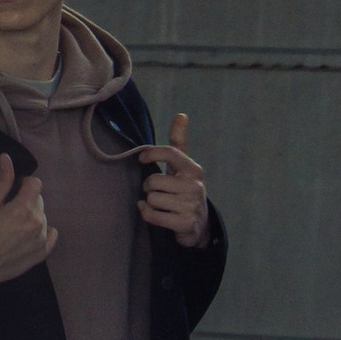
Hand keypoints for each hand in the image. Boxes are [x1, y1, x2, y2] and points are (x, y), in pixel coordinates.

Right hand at [0, 150, 56, 287]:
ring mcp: (42, 238)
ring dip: (33, 216)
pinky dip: (44, 232)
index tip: (15, 190)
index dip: (25, 184)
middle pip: (39, 200)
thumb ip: (2, 182)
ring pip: (43, 217)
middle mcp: (37, 221)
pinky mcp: (43, 252)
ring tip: (15, 227)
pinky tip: (30, 235)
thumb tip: (6, 157)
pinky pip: (51, 235)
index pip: (36, 184)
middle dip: (28, 201)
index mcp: (23, 207)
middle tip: (11, 211)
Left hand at [136, 112, 209, 248]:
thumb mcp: (183, 166)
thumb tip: (181, 114)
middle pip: (153, 181)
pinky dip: (146, 214)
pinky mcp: (185, 224)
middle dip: (148, 187)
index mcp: (193, 169)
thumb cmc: (185, 190)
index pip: (170, 153)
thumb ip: (179, 141)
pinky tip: (149, 211)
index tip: (141, 159)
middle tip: (156, 190)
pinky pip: (153, 216)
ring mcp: (191, 206)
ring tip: (159, 203)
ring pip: (151, 199)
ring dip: (149, 202)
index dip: (151, 154)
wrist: (199, 225)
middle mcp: (195, 186)